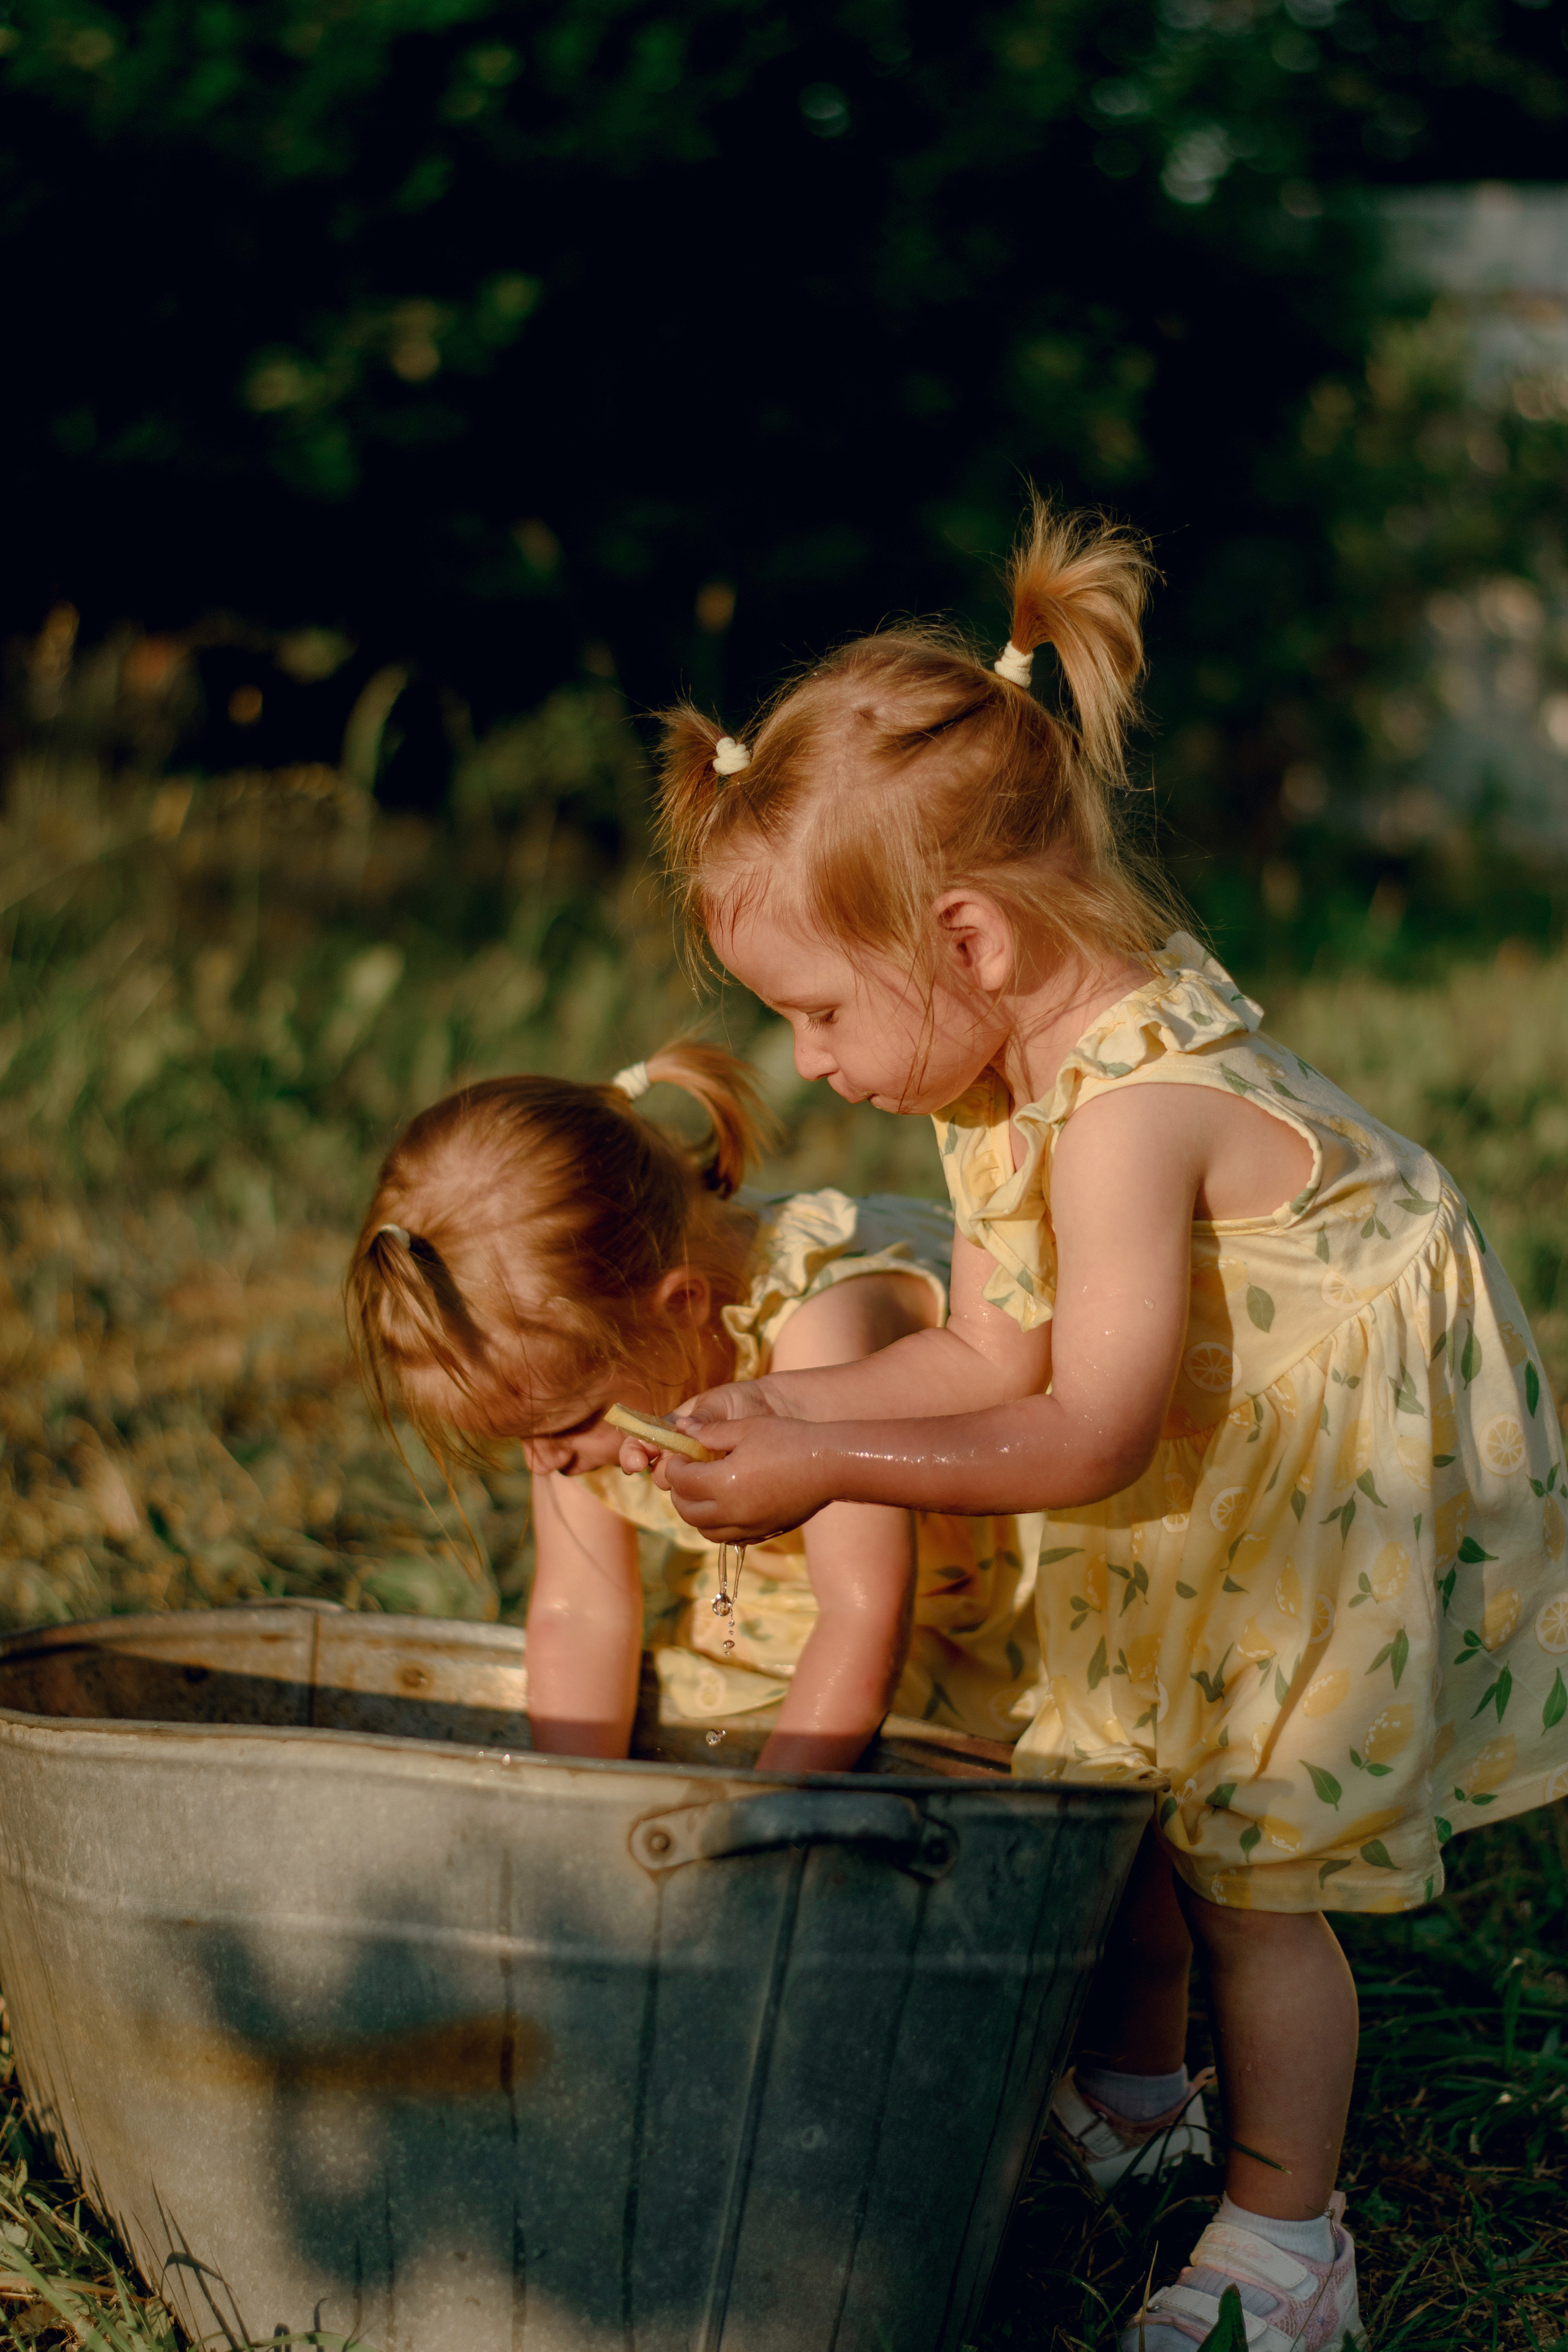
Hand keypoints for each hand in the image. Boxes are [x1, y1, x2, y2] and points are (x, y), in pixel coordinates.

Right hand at [619, 1375, 790, 1485]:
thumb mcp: (722, 1404)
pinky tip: (722, 1498)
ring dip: (686, 1491)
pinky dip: (709, 1502)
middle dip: (664, 1474)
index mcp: (675, 1430)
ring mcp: (701, 1474)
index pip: (644, 1442)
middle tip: (677, 1472)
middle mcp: (682, 1455)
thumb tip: (682, 1429)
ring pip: (681, 1492)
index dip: (633, 1453)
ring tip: (706, 1481)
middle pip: (661, 1474)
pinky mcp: (719, 1490)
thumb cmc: (744, 1402)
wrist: (776, 1414)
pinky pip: (706, 1503)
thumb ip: (703, 1418)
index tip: (635, 1462)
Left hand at [662, 1417, 837, 1544]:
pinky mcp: (763, 1533)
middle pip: (686, 1511)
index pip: (680, 1482)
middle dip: (679, 1491)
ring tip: (702, 1490)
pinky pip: (728, 1538)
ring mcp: (748, 1527)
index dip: (674, 1467)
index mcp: (723, 1483)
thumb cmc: (789, 1440)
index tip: (680, 1455)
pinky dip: (717, 1526)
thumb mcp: (747, 1428)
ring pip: (704, 1530)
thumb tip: (682, 1429)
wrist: (830, 1465)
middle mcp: (731, 1512)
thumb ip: (710, 1432)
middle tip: (686, 1472)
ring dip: (695, 1512)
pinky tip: (725, 1506)